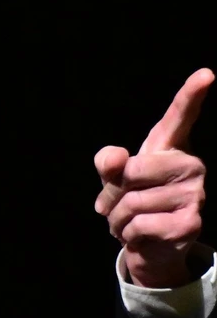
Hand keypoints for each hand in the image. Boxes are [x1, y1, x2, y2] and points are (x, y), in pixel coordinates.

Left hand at [95, 68, 211, 287]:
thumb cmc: (132, 202)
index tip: (206, 74)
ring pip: (131, 204)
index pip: (180, 116)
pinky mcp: (191, 224)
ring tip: (130, 223)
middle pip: (130, 172)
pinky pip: (140, 226)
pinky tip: (142, 236)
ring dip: (117, 220)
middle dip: (111, 194)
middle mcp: (191, 166)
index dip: (191, 94)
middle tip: (118, 205)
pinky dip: (129, 235)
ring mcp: (196, 194)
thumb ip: (109, 164)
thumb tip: (115, 159)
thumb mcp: (114, 179)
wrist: (147, 243)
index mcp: (171, 147)